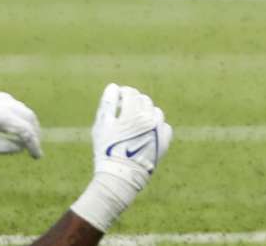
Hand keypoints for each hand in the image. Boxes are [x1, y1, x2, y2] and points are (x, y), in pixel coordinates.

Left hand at [0, 91, 43, 157]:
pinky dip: (22, 116)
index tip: (38, 156)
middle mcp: (3, 104)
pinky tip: (20, 123)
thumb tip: (19, 148)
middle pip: (28, 119)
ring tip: (31, 138)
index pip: (24, 132)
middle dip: (35, 134)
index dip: (33, 145)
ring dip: (30, 125)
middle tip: (35, 148)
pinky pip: (16, 106)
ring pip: (24, 110)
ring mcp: (1, 97)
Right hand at [70, 84, 171, 231]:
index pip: (131, 93)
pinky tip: (146, 132)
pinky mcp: (164, 142)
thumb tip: (114, 87)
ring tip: (135, 122)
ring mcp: (159, 131)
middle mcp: (149, 119)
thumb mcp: (101, 126)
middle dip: (134, 102)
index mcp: (133, 113)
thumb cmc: (107, 151)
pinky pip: (164, 126)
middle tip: (124, 110)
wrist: (120, 178)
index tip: (117, 98)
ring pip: (156, 112)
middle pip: (144, 100)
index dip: (123, 93)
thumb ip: (108, 103)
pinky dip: (156, 126)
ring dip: (146, 112)